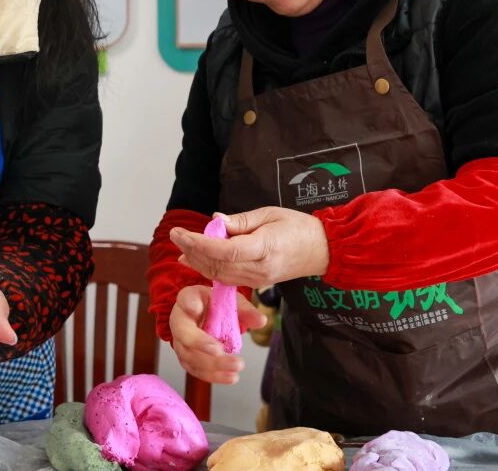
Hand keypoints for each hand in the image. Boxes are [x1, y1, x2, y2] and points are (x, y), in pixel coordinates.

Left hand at [170, 208, 329, 287]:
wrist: (322, 250)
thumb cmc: (298, 227)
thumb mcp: (269, 214)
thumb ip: (240, 221)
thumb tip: (215, 221)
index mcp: (264, 248)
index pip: (224, 250)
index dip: (199, 243)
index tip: (181, 233)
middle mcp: (258, 269)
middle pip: (217, 265)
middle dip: (192, 250)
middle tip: (175, 235)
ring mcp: (257, 280)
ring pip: (218, 275)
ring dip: (196, 261)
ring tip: (180, 246)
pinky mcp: (256, 283)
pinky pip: (226, 278)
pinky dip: (208, 270)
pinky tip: (194, 260)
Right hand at [170, 286, 266, 384]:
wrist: (206, 317)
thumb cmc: (216, 305)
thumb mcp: (231, 301)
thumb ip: (245, 310)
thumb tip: (261, 321)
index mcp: (189, 298)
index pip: (185, 298)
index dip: (189, 303)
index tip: (196, 308)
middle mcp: (180, 321)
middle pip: (184, 334)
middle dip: (201, 344)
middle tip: (220, 351)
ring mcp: (181, 342)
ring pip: (190, 356)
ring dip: (213, 365)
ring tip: (236, 366)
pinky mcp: (188, 359)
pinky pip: (197, 370)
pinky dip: (214, 376)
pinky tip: (231, 377)